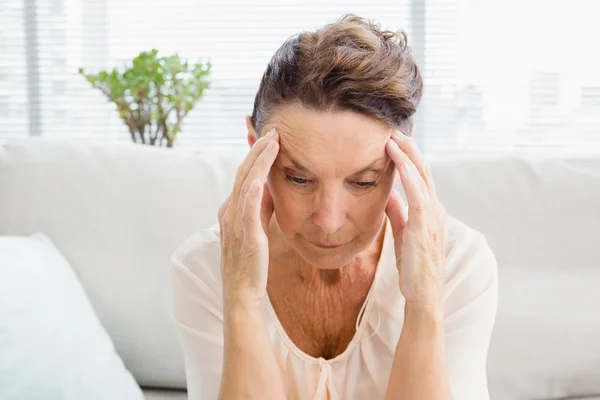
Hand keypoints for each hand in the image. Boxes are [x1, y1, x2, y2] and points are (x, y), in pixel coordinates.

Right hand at [218, 128, 278, 307]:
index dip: (256, 154)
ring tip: (271, 144)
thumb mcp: (256, 227)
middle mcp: (230, 212)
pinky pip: (248, 215)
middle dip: (258, 151)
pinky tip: (260, 182)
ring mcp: (236, 225)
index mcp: (232, 208)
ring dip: (259, 164)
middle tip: (273, 130)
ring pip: (247, 187)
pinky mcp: (247, 239)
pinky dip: (252, 197)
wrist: (241, 292)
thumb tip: (271, 187)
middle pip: (244, 174)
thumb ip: (261, 207)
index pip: (244, 174)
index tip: (271, 136)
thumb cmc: (249, 261)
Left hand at [384, 133, 446, 309]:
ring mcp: (431, 218)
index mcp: (429, 211)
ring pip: (421, 178)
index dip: (409, 156)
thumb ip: (398, 212)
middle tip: (394, 128)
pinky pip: (417, 194)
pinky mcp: (424, 227)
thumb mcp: (403, 233)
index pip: (420, 177)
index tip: (395, 139)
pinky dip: (409, 174)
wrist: (422, 295)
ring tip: (394, 136)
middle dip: (409, 148)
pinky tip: (399, 160)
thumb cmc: (413, 267)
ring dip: (408, 155)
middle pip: (423, 171)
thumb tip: (388, 194)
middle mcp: (434, 210)